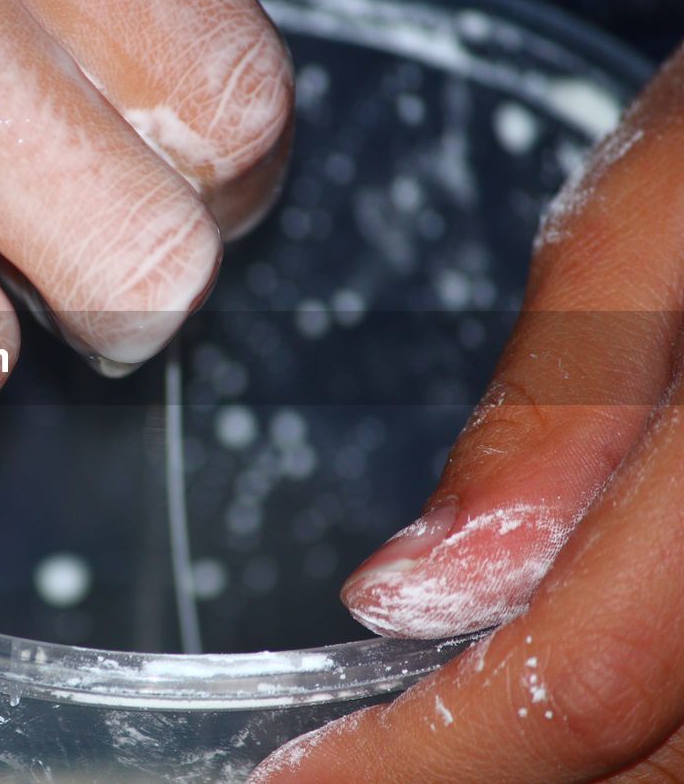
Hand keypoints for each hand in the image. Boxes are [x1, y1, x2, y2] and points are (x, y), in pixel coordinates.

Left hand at [251, 45, 683, 781]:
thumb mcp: (669, 208)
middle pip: (646, 756)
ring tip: (416, 741)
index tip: (289, 782)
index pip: (585, 683)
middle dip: (474, 779)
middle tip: (342, 772)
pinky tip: (533, 686)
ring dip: (552, 766)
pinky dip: (631, 723)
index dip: (422, 760)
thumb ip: (560, 408)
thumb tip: (417, 594)